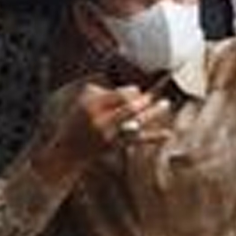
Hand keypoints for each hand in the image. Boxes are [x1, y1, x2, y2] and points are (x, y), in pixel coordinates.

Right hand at [44, 83, 172, 173]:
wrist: (67, 152)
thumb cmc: (77, 121)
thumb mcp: (83, 101)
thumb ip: (103, 90)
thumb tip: (127, 84)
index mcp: (91, 106)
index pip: (118, 95)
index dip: (132, 91)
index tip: (137, 90)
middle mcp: (101, 121)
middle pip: (130, 108)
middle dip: (145, 100)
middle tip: (154, 95)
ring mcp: (110, 135)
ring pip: (136, 122)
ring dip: (153, 112)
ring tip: (166, 103)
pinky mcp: (116, 146)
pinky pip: (138, 140)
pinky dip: (154, 137)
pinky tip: (168, 134)